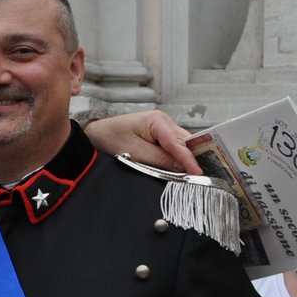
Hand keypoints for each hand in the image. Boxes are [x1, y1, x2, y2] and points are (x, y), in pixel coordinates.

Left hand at [84, 110, 200, 174]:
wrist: (97, 134)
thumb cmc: (112, 138)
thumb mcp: (135, 152)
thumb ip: (160, 160)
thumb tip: (182, 168)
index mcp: (157, 120)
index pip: (178, 142)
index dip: (189, 159)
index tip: (198, 173)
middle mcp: (164, 121)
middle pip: (185, 142)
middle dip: (192, 158)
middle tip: (199, 176)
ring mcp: (164, 128)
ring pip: (182, 145)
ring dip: (185, 159)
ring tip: (192, 174)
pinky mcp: (161, 136)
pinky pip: (174, 147)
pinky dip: (177, 158)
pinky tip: (179, 168)